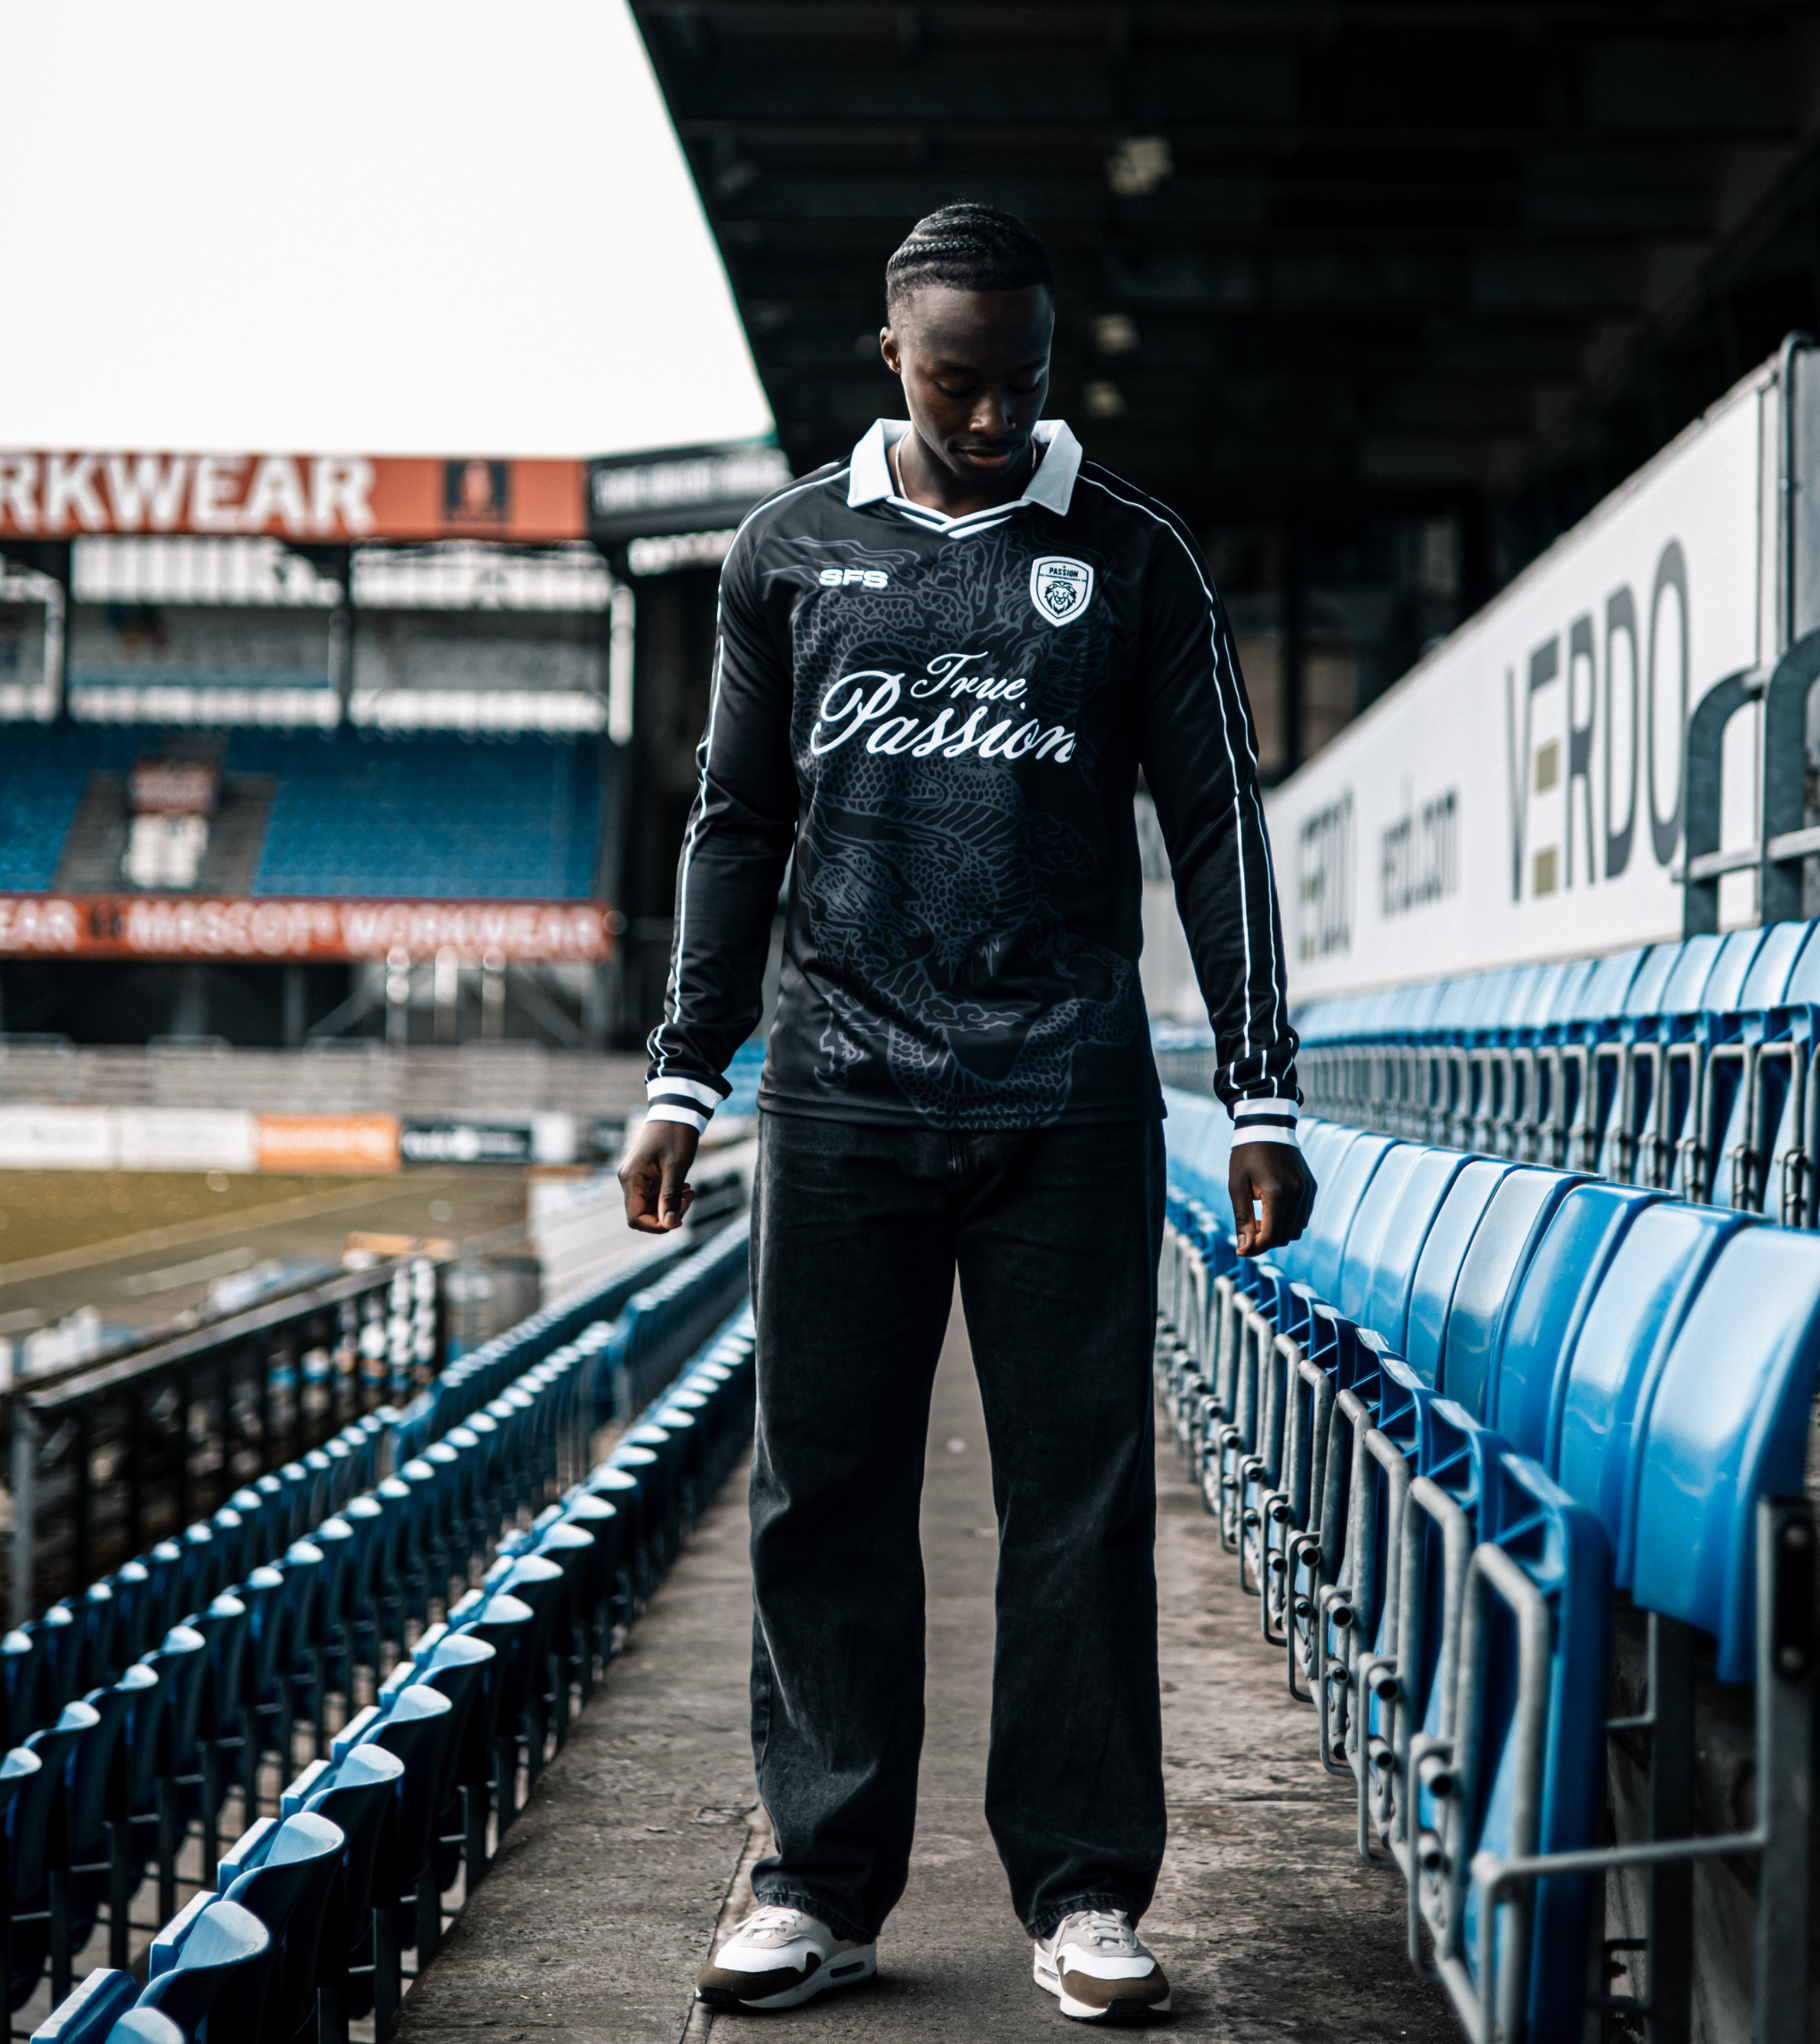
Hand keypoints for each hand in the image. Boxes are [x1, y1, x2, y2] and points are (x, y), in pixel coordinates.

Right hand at [618, 1118, 699, 1232]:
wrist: (676, 1110)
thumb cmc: (676, 1135)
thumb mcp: (676, 1168)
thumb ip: (671, 1198)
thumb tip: (670, 1225)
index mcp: (631, 1178)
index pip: (635, 1218)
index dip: (657, 1226)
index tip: (680, 1218)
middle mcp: (627, 1179)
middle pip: (642, 1214)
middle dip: (667, 1214)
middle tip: (689, 1197)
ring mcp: (634, 1176)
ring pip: (649, 1206)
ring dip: (670, 1204)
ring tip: (689, 1190)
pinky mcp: (643, 1173)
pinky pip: (652, 1195)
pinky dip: (668, 1196)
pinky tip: (684, 1185)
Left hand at [1229, 1143, 1315, 1258]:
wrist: (1266, 1127)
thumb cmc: (1246, 1156)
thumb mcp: (1237, 1187)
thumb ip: (1243, 1220)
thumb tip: (1244, 1250)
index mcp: (1277, 1194)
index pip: (1271, 1236)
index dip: (1256, 1248)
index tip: (1241, 1249)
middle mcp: (1297, 1193)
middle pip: (1286, 1236)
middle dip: (1266, 1241)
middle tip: (1248, 1229)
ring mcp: (1307, 1190)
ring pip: (1297, 1229)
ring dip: (1278, 1232)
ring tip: (1260, 1217)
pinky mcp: (1311, 1187)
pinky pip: (1303, 1216)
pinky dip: (1288, 1221)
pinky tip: (1272, 1210)